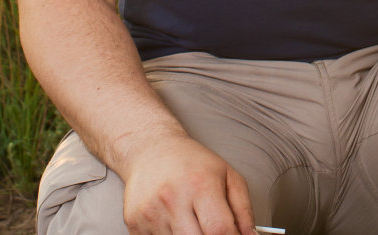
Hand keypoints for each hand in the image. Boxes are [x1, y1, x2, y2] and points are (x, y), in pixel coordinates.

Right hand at [118, 131, 255, 234]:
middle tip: (213, 229)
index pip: (219, 230)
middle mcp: (172, 200)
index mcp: (200, 185)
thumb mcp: (228, 176)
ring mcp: (150, 214)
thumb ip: (243, 210)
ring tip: (192, 222)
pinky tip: (175, 223)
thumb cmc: (192, 162)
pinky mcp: (134, 225)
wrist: (150, 150)